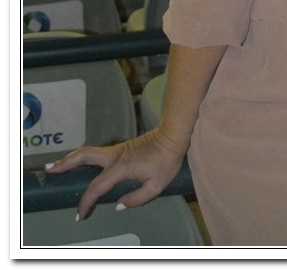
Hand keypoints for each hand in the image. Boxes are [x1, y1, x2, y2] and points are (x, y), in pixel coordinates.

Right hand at [43, 127, 186, 219]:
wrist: (173, 135)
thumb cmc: (166, 161)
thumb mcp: (157, 186)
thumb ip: (136, 198)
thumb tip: (117, 204)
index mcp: (121, 167)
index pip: (97, 187)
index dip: (86, 202)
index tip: (80, 215)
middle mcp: (114, 156)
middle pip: (84, 156)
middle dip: (66, 163)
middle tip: (50, 169)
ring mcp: (116, 150)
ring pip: (89, 152)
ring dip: (71, 158)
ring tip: (57, 165)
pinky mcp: (120, 148)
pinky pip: (96, 153)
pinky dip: (83, 157)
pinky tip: (80, 163)